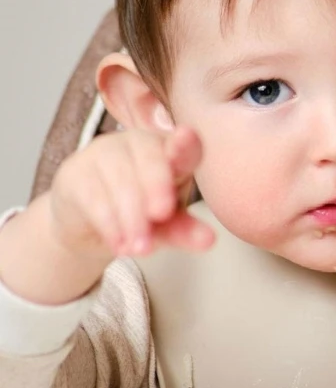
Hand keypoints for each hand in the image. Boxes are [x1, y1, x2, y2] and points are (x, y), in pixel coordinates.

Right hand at [48, 126, 214, 260]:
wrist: (91, 228)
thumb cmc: (140, 214)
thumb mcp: (167, 225)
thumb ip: (185, 230)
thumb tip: (209, 240)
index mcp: (170, 151)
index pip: (183, 146)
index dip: (185, 144)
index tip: (187, 139)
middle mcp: (137, 144)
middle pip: (149, 157)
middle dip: (156, 185)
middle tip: (161, 214)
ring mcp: (102, 154)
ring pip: (120, 179)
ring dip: (133, 217)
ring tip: (141, 248)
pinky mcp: (74, 174)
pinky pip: (93, 196)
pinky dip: (109, 224)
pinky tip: (120, 245)